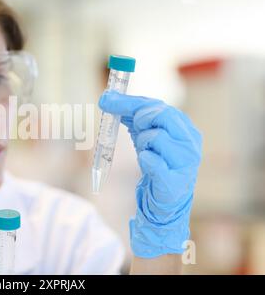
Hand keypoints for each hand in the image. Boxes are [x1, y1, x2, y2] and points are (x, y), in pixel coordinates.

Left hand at [99, 90, 201, 257]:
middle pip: (164, 115)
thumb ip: (129, 114)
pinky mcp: (175, 181)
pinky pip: (154, 162)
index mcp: (185, 128)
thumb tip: (106, 97)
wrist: (164, 199)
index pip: (159, 105)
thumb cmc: (156, 161)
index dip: (131, 102)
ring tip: (146, 152)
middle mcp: (190, 142)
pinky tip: (147, 163)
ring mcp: (186, 162)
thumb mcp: (143, 134)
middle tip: (136, 130)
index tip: (107, 101)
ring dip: (143, 143)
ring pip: (157, 138)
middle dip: (142, 120)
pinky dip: (146, 160)